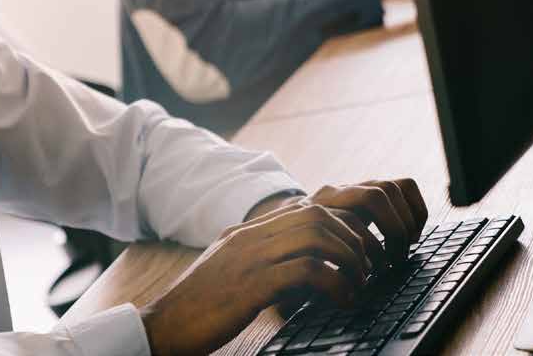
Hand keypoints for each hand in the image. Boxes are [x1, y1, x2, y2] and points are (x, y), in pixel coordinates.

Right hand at [141, 179, 427, 355]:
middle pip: (318, 214)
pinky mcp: (253, 285)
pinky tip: (343, 300)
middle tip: (368, 268)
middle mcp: (250, 236)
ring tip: (358, 285)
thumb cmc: (200, 307)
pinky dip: (336, 283)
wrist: (164, 325)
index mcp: (247, 232)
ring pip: (317, 235)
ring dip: (350, 259)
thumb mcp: (232, 272)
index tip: (358, 252)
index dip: (342, 225)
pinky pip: (308, 270)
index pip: (307, 207)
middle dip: (354, 239)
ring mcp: (251, 257)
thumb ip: (262, 259)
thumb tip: (305, 265)